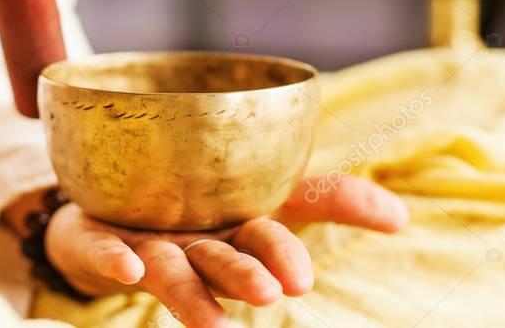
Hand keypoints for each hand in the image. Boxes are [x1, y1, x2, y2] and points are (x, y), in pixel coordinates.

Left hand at [44, 175, 407, 327]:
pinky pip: (104, 252)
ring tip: (212, 318)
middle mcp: (197, 246)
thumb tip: (403, 218)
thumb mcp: (267, 189)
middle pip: (224, 261)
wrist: (105, 218)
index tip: (302, 281)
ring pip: (172, 270)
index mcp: (237, 232)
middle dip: (246, 276)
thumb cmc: (197, 208)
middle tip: (271, 292)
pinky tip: (127, 267)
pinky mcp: (101, 242)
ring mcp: (149, 246)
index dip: (286, 257)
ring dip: (190, 292)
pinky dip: (114, 260)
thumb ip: (328, 197)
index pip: (271, 241)